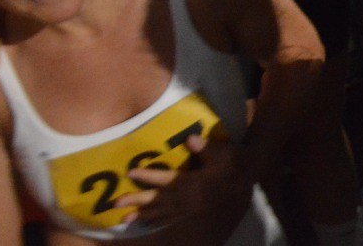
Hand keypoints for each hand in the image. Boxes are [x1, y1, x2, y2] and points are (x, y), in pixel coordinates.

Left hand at [118, 133, 252, 235]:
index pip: (167, 178)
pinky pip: (171, 218)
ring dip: (143, 215)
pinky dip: (158, 221)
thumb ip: (206, 147)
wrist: (247, 177)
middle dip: (137, 202)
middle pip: (158, 200)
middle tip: (116, 204)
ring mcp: (190, 207)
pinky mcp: (193, 211)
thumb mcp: (223, 152)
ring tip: (125, 220)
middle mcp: (188, 197)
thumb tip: (189, 138)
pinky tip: (148, 223)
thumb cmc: (234, 162)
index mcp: (193, 182)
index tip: (130, 173)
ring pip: (162, 212)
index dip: (148, 176)